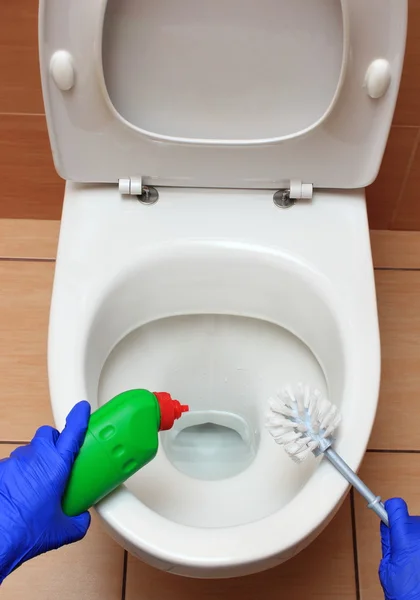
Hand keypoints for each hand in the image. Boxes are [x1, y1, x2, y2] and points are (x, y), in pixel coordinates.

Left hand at [0, 401, 90, 582]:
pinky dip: (18, 476)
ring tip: (37, 485)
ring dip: (35, 462)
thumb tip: (82, 519)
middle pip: (47, 434)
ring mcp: (13, 463)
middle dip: (55, 441)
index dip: (79, 417)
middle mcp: (34, 458)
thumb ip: (78, 521)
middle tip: (59, 459)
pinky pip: (12, 467)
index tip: (82, 408)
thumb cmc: (24, 533)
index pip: (71, 431)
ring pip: (28, 452)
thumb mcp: (61, 531)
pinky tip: (19, 495)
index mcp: (56, 465)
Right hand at [379, 498, 419, 599]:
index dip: (389, 509)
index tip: (387, 512)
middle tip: (403, 549)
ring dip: (417, 539)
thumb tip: (386, 524)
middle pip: (410, 519)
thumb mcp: (386, 567)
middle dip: (405, 529)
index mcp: (405, 538)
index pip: (396, 506)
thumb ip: (387, 541)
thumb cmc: (407, 594)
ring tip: (416, 559)